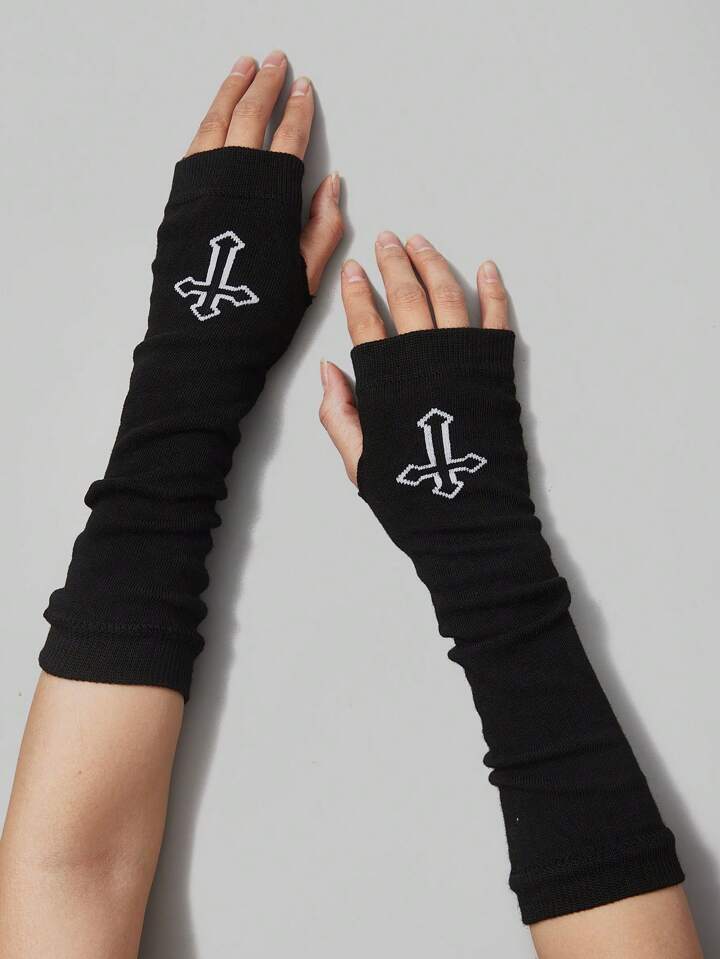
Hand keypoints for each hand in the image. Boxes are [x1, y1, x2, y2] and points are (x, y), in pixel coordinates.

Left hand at [185, 50, 342, 294]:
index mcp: (270, 201)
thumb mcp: (305, 277)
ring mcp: (199, 189)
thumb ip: (322, 226)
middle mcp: (232, 185)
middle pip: (249, 119)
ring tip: (242, 68)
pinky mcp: (177, 202)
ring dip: (230, 91)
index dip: (299, 111)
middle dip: (264, 85)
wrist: (202, 344)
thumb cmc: (257, 318)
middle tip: (274, 60)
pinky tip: (215, 117)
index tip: (304, 88)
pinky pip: (194, 148)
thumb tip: (331, 183)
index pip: (289, 140)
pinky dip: (207, 123)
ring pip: (215, 125)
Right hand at [319, 232, 509, 482]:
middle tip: (385, 238)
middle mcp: (424, 359)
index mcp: (385, 381)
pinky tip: (487, 267)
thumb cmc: (410, 495)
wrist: (468, 517)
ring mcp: (463, 358)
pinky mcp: (497, 366)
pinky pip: (495, 317)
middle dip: (392, 262)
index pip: (365, 321)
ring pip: (446, 295)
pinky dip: (493, 289)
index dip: (355, 292)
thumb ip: (338, 414)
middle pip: (404, 296)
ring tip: (419, 241)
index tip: (351, 268)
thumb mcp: (358, 462)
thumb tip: (328, 367)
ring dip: (432, 263)